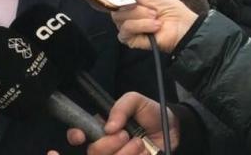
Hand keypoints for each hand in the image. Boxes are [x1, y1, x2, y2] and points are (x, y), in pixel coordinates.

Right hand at [56, 92, 180, 154]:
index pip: (78, 135)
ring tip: (140, 143)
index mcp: (101, 128)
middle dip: (109, 143)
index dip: (76, 136)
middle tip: (126, 134)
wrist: (174, 130)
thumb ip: (121, 107)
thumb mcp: (136, 101)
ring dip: (126, 153)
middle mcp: (106, 146)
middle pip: (93, 152)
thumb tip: (108, 127)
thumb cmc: (151, 113)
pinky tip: (144, 153)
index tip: (81, 136)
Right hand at [98, 0, 197, 53]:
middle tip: (149, 7)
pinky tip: (154, 26)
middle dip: (134, 6)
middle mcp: (122, 13)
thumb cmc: (165, 5)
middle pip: (113, 7)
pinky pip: (126, 30)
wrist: (180, 24)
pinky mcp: (129, 39)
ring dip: (141, 16)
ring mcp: (125, 27)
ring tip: (154, 17)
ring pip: (120, 18)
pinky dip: (142, 26)